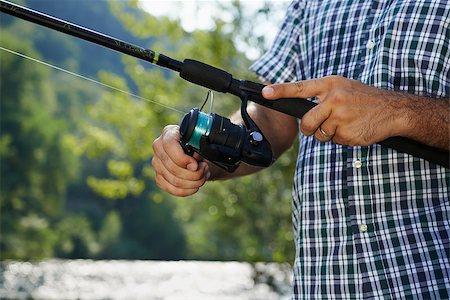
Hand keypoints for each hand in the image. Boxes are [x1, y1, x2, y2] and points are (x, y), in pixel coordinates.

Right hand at [152, 125, 209, 196]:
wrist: (197, 154)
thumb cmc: (199, 145)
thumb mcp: (201, 143)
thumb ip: (197, 148)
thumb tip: (193, 163)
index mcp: (168, 133)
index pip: (169, 145)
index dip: (183, 159)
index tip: (196, 165)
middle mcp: (158, 147)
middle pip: (173, 167)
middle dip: (194, 173)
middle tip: (205, 170)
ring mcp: (157, 163)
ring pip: (174, 180)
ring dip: (193, 182)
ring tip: (203, 177)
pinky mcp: (159, 177)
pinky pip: (172, 189)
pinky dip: (187, 190)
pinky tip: (195, 186)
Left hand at [262, 76, 406, 145]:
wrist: (393, 110)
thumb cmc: (365, 99)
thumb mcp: (343, 88)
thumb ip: (322, 96)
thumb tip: (301, 110)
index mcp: (331, 84)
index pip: (300, 88)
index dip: (280, 90)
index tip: (265, 93)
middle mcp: (334, 98)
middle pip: (307, 122)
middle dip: (310, 129)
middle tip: (320, 126)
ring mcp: (341, 116)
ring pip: (320, 134)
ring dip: (330, 134)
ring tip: (346, 123)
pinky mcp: (347, 132)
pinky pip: (334, 141)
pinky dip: (341, 139)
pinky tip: (354, 129)